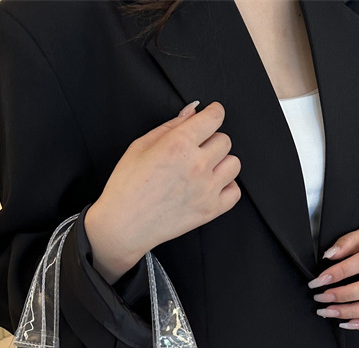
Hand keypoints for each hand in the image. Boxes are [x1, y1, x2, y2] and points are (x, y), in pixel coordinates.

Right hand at [84, 100, 240, 282]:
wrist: (124, 225)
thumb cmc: (126, 186)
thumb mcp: (140, 146)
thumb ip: (170, 126)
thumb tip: (192, 111)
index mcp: (178, 144)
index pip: (214, 117)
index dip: (213, 113)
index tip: (211, 115)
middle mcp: (197, 165)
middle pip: (225, 140)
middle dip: (212, 140)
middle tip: (196, 150)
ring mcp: (207, 189)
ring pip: (234, 164)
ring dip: (221, 163)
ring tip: (204, 170)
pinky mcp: (210, 210)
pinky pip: (235, 192)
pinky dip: (226, 188)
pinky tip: (210, 187)